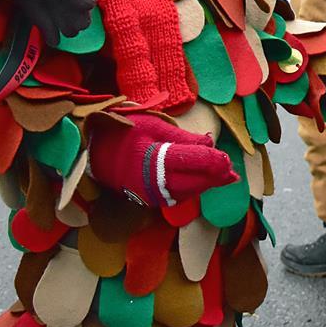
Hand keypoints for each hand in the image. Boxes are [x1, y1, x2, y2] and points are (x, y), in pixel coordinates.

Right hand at [89, 114, 238, 205]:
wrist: (93, 154)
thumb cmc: (125, 134)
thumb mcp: (154, 126)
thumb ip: (183, 138)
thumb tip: (210, 143)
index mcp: (155, 158)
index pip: (194, 161)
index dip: (214, 161)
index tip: (227, 158)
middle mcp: (154, 182)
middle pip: (194, 183)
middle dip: (215, 178)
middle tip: (231, 173)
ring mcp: (151, 194)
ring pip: (187, 193)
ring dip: (206, 186)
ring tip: (224, 178)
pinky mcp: (149, 200)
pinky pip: (176, 196)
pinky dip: (192, 189)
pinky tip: (203, 182)